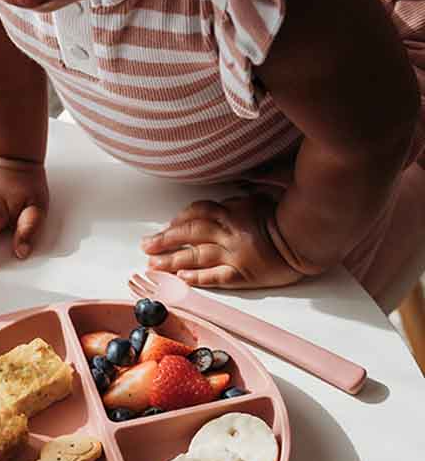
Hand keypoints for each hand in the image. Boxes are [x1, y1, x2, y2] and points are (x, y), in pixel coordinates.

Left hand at [140, 195, 305, 288]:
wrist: (316, 234)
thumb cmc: (297, 209)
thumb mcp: (273, 187)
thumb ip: (252, 185)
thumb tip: (240, 182)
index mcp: (236, 209)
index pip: (199, 212)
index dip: (179, 220)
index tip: (167, 226)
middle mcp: (230, 231)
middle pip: (189, 234)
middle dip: (164, 240)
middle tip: (145, 246)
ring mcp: (236, 254)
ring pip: (196, 256)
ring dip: (172, 261)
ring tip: (153, 265)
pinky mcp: (245, 274)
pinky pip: (216, 277)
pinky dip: (198, 277)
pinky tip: (181, 279)